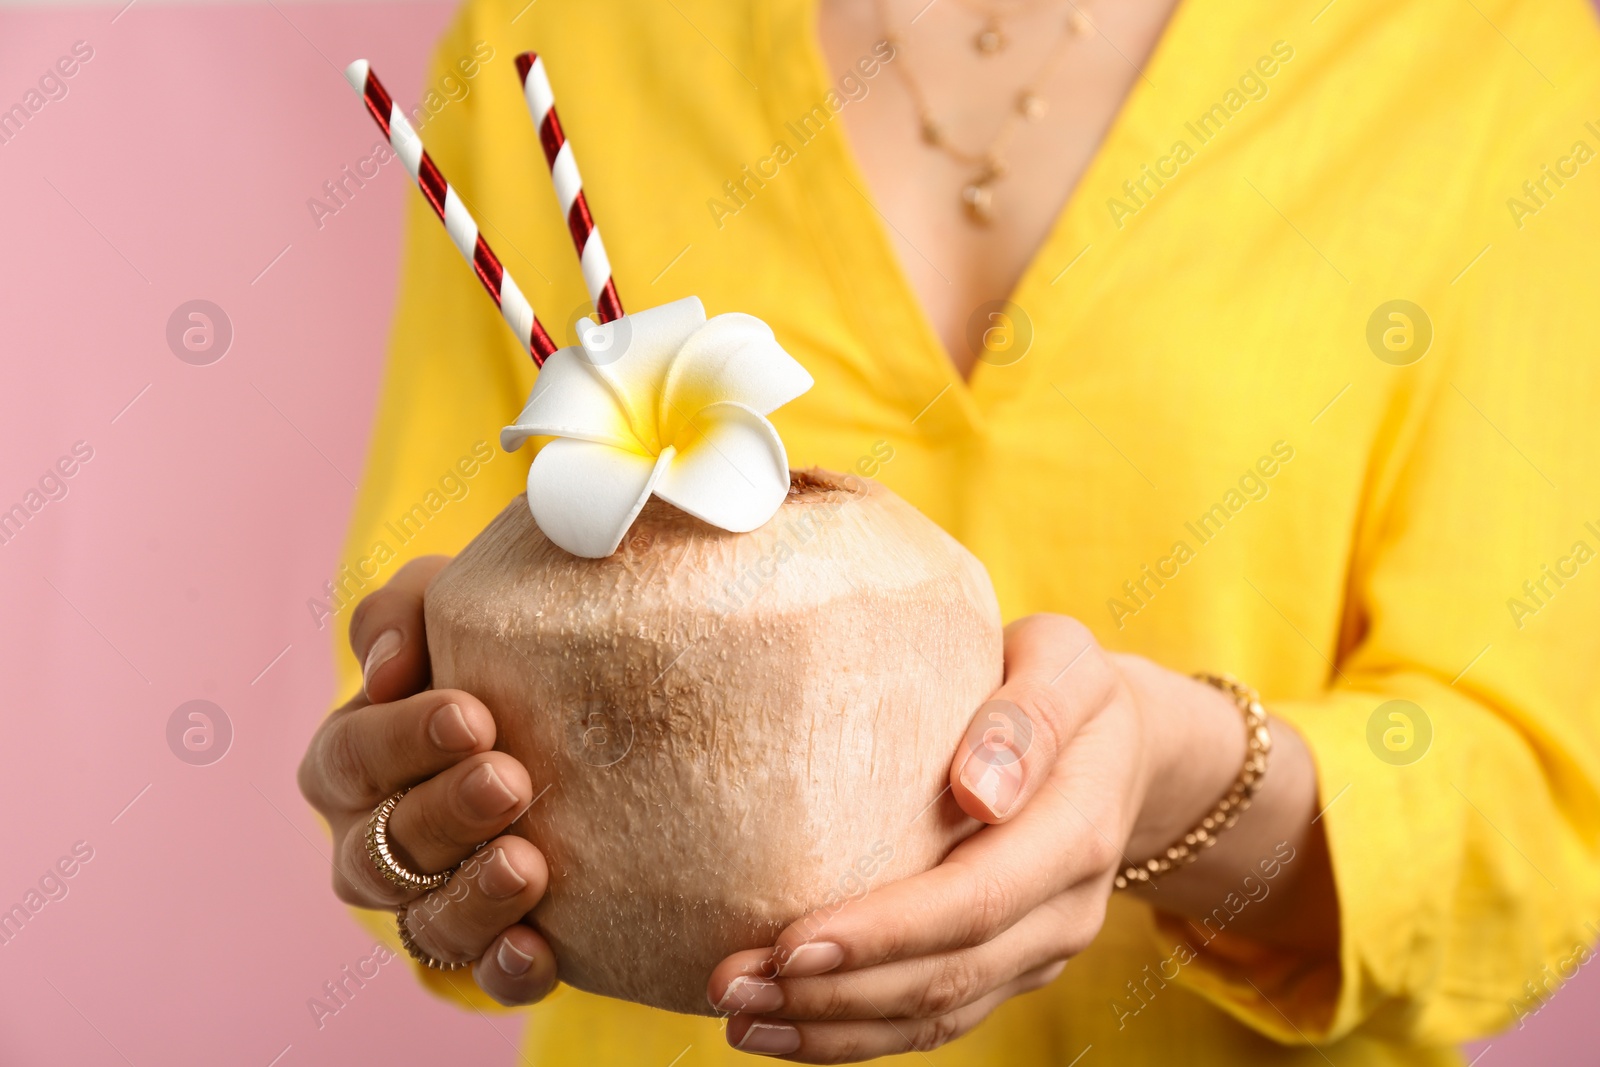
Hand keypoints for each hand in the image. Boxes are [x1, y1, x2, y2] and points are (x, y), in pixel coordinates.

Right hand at [297, 556, 557, 1005]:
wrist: (574, 712)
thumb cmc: (489, 655)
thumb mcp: (449, 611)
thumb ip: (405, 611)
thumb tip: (388, 665)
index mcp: (351, 759)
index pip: (352, 755)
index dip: (403, 739)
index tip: (473, 716)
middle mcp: (372, 840)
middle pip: (382, 846)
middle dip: (445, 813)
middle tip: (509, 780)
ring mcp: (426, 900)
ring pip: (425, 921)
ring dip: (473, 898)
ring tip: (527, 865)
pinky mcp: (490, 944)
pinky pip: (484, 975)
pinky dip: (506, 969)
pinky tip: (540, 950)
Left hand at [706, 614, 1253, 1060]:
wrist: (1119, 744)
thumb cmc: (1067, 685)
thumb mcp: (1063, 661)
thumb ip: (1025, 716)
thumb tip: (976, 789)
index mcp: (1076, 832)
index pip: (975, 902)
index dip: (884, 933)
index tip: (792, 943)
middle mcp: (1064, 910)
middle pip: (947, 977)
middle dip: (834, 995)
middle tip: (730, 986)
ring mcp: (1037, 950)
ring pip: (936, 1014)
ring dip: (832, 1029)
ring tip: (739, 1017)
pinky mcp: (1007, 968)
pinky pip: (934, 1019)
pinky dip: (857, 1035)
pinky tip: (783, 1029)